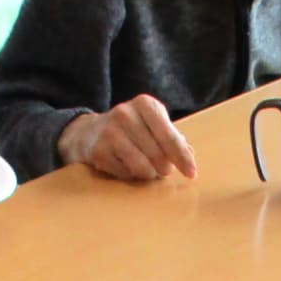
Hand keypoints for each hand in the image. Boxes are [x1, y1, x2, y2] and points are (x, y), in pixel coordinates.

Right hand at [56, 95, 198, 180]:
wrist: (88, 132)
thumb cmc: (130, 130)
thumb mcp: (152, 125)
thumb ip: (173, 139)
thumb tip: (190, 155)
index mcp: (145, 104)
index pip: (169, 136)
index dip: (182, 157)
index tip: (192, 173)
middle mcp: (125, 113)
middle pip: (158, 155)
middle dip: (165, 168)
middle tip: (162, 170)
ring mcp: (109, 131)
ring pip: (142, 167)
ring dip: (149, 174)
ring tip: (146, 169)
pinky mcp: (98, 150)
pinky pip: (125, 173)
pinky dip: (130, 175)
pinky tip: (125, 166)